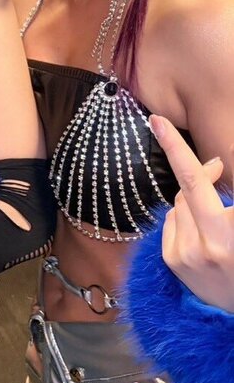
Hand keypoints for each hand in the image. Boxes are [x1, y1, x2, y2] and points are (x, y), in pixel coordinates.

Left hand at [150, 115, 233, 311]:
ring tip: (214, 211)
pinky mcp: (173, 262)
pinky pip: (172, 221)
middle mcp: (207, 245)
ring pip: (179, 202)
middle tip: (176, 134)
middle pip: (189, 187)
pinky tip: (200, 228)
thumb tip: (211, 164)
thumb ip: (228, 197)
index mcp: (231, 236)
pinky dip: (184, 215)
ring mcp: (186, 255)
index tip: (156, 120)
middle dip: (187, 159)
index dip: (177, 149)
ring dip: (194, 196)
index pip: (198, 183)